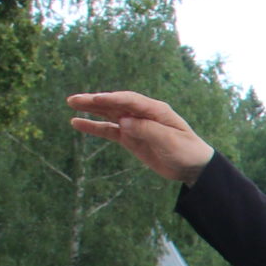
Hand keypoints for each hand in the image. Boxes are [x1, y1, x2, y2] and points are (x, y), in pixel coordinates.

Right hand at [67, 91, 215, 184]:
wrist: (193, 167)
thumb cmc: (186, 151)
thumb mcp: (169, 141)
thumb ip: (147, 130)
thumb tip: (123, 121)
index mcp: (156, 109)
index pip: (129, 100)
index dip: (111, 99)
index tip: (95, 99)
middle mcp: (143, 113)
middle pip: (115, 104)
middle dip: (95, 101)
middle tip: (73, 100)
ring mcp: (135, 125)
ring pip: (109, 114)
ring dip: (91, 110)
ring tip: (71, 105)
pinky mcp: (130, 138)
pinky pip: (109, 130)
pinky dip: (94, 127)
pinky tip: (78, 123)